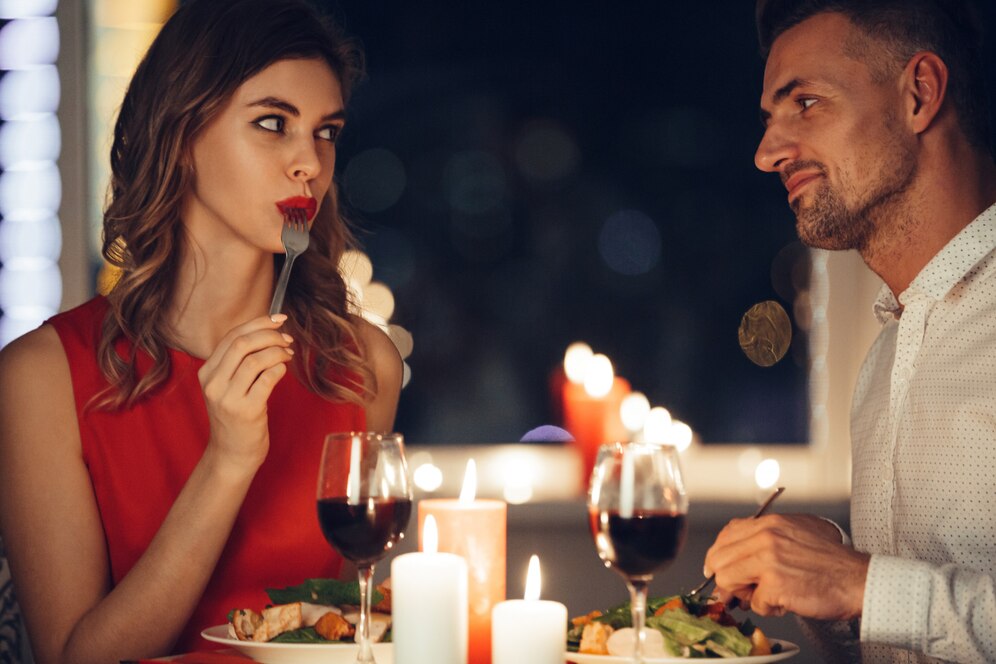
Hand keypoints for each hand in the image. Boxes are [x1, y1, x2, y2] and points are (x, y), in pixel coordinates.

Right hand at [198, 314, 293, 473]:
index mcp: (207, 372)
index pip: (231, 336)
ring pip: (256, 359)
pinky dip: (279, 369)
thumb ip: (239, 361)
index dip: (258, 323)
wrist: (232, 453)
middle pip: (242, 344)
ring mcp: (228, 398)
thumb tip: (270, 330)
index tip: (279, 319)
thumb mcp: (229, 386)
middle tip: (287, 339)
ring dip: (278, 352)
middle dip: (270, 335)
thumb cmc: (236, 416)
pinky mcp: (246, 411)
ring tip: (288, 355)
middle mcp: (213, 383)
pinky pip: (267, 379)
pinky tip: (283, 370)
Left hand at [703, 513, 869, 620]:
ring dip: (744, 594)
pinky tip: (785, 603)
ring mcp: (768, 559)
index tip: (718, 568)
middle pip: (719, 559)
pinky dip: (768, 609)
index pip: (726, 534)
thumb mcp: (799, 531)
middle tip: (737, 591)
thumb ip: (767, 536)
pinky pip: (754, 603)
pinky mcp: (774, 584)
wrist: (858, 579)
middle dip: (725, 579)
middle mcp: (765, 537)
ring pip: (727, 580)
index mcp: (769, 523)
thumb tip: (739, 555)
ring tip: (765, 596)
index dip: (718, 555)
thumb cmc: (834, 561)